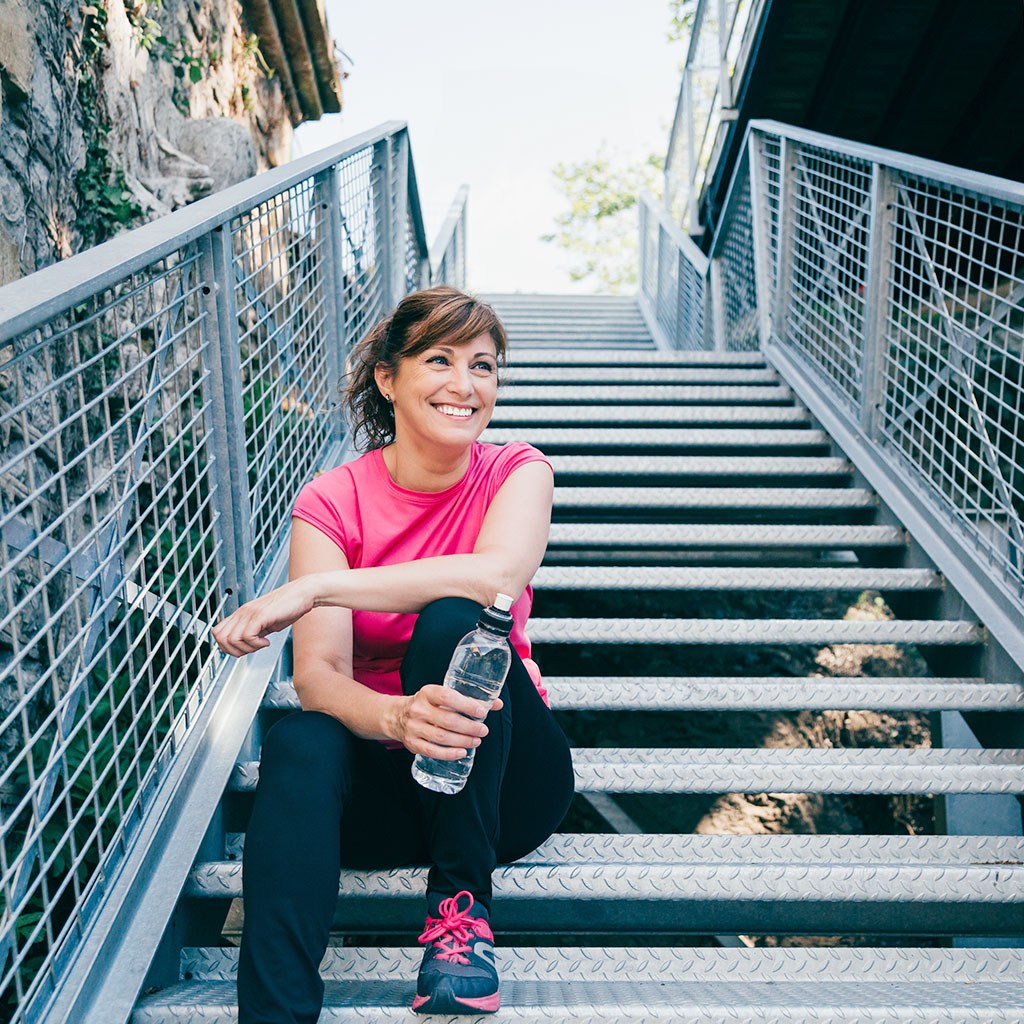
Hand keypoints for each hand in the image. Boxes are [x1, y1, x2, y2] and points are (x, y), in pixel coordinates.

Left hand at [212, 576, 317, 655]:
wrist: (303, 593)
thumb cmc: (289, 606)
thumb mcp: (267, 621)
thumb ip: (255, 631)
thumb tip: (248, 645)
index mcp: (242, 613)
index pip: (218, 632)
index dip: (228, 646)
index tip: (244, 648)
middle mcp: (243, 612)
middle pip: (220, 638)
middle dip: (235, 650)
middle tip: (251, 649)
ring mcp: (250, 612)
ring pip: (232, 640)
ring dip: (247, 648)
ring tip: (261, 644)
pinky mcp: (261, 615)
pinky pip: (247, 636)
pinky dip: (256, 644)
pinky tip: (267, 641)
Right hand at [390, 685, 504, 759]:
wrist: (397, 716)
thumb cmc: (428, 705)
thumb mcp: (443, 696)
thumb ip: (469, 699)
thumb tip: (497, 704)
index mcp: (427, 693)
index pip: (448, 697)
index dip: (467, 705)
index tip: (483, 712)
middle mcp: (418, 709)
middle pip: (448, 720)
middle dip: (469, 727)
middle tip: (483, 730)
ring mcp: (413, 727)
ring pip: (441, 737)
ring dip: (463, 741)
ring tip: (476, 741)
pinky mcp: (412, 743)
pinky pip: (432, 751)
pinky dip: (449, 754)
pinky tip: (462, 752)